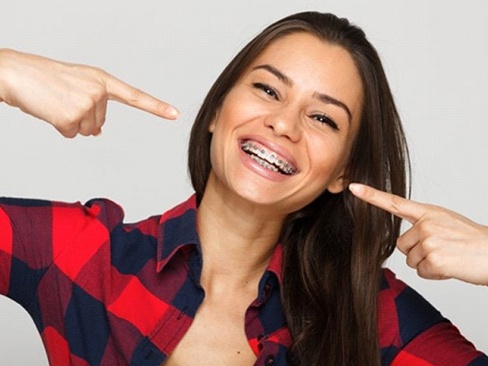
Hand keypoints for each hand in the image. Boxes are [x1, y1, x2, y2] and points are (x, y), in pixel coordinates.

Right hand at [0, 49, 178, 136]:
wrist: (15, 72)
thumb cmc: (45, 78)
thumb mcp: (77, 85)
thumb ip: (95, 104)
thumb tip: (98, 132)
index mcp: (102, 80)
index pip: (134, 96)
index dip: (156, 107)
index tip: (175, 114)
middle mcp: (98, 91)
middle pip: (100, 123)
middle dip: (82, 117)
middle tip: (63, 99)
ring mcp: (86, 103)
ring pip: (87, 131)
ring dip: (70, 122)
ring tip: (56, 103)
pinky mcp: (71, 116)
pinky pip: (72, 134)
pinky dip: (59, 127)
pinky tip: (50, 110)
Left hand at [349, 183, 487, 285]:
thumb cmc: (472, 240)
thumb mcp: (447, 223)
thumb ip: (424, 226)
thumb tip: (406, 242)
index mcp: (429, 213)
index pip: (395, 203)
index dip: (372, 196)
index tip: (353, 187)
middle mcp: (426, 224)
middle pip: (402, 245)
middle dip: (419, 252)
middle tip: (443, 250)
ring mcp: (429, 241)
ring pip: (411, 260)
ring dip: (428, 264)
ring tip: (449, 256)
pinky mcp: (434, 259)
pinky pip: (422, 272)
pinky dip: (435, 274)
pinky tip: (451, 266)